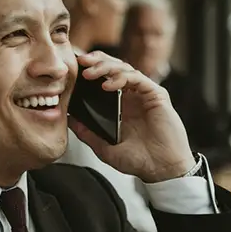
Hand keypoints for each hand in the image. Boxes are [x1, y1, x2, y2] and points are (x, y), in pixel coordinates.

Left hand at [68, 52, 194, 182]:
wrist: (162, 170)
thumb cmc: (140, 160)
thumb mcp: (105, 148)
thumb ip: (87, 133)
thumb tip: (68, 120)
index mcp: (121, 105)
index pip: (105, 78)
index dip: (91, 70)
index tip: (74, 69)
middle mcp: (133, 96)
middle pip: (114, 68)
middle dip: (96, 61)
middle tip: (81, 61)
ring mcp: (144, 94)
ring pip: (125, 69)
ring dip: (106, 67)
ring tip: (90, 73)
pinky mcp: (156, 95)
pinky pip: (137, 78)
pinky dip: (122, 78)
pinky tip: (108, 85)